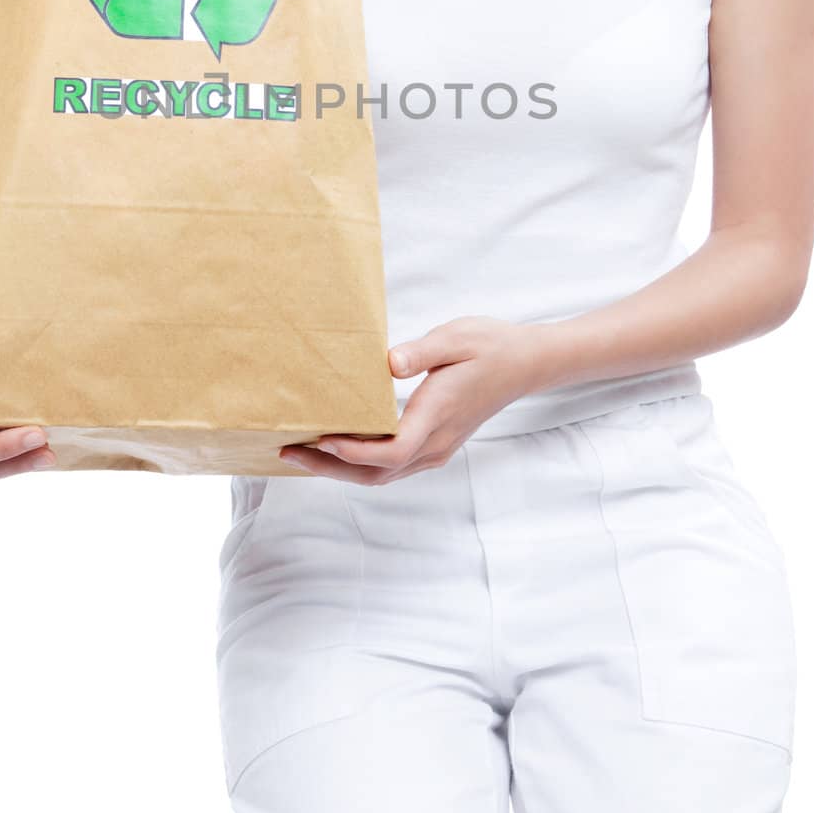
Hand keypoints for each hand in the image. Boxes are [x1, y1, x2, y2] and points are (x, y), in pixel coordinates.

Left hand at [278, 315, 541, 483]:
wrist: (525, 364)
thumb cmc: (490, 346)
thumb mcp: (456, 337)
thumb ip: (422, 351)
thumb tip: (388, 363)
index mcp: (438, 415)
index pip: (391, 451)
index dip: (353, 451)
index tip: (319, 438)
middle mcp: (435, 442)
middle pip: (377, 473)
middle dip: (330, 468)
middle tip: (288, 453)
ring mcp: (436, 448)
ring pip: (383, 475)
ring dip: (340, 469)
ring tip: (301, 453)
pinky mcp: (434, 444)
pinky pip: (392, 465)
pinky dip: (359, 462)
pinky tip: (336, 446)